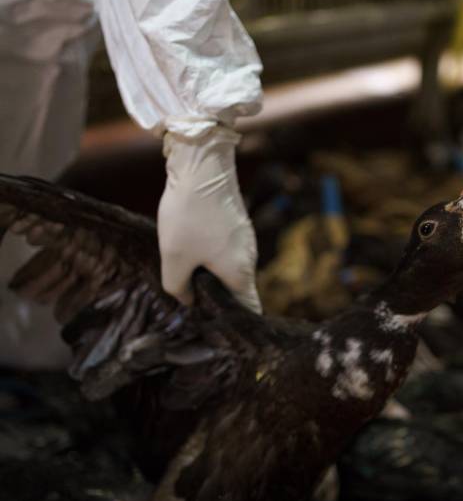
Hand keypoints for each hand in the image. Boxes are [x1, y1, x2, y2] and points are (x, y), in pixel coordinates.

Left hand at [158, 126, 261, 313]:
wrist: (202, 167)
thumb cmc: (189, 216)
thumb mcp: (174, 258)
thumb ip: (178, 288)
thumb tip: (188, 299)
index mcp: (240, 274)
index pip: (250, 310)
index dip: (237, 325)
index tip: (219, 332)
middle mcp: (249, 259)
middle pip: (239, 292)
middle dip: (218, 302)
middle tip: (191, 308)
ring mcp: (245, 240)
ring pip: (231, 271)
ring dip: (213, 278)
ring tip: (186, 280)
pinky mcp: (237, 226)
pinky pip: (228, 253)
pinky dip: (213, 260)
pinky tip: (190, 253)